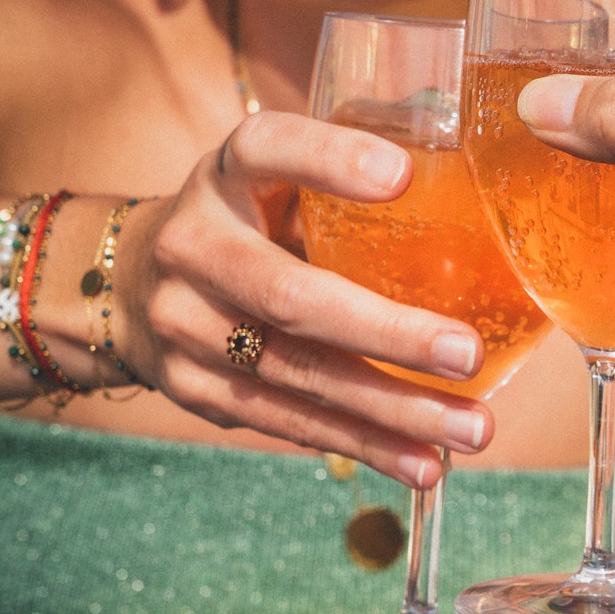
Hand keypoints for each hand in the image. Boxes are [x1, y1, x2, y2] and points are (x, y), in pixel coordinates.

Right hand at [111, 112, 491, 486]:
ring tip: (472, 428)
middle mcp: (194, 247)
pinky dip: (365, 447)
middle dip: (388, 333)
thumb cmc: (246, 225)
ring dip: (393, 410)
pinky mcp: (196, 391)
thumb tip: (484, 196)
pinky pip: (291, 424)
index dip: (328, 160)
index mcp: (224, 176)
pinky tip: (424, 463)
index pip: (267, 150)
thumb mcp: (276, 183)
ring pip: (299, 376)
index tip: (401, 175)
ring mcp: (187, 327)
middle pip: (292, 297)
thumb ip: (346, 187)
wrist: (129, 289)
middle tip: (468, 355)